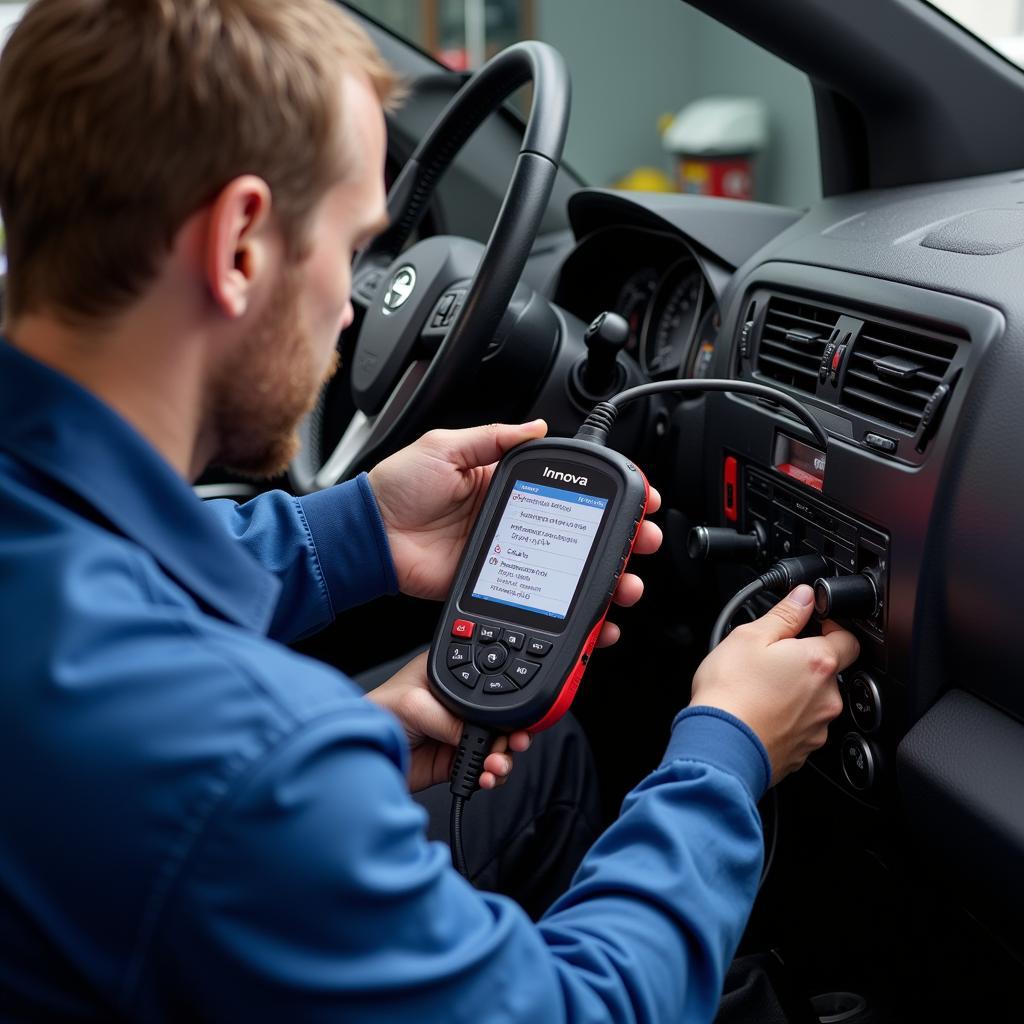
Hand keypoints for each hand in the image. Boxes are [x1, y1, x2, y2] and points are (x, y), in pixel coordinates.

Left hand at [365, 652, 531, 792]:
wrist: (359, 756)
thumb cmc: (376, 715)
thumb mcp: (415, 705)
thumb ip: (451, 720)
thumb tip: (482, 736)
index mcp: (450, 679)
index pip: (488, 686)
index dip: (505, 702)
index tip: (518, 718)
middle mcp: (457, 706)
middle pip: (497, 719)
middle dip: (511, 734)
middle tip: (515, 744)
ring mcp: (456, 734)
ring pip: (494, 746)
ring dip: (502, 758)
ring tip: (496, 766)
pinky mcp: (453, 761)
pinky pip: (482, 768)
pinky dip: (489, 775)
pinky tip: (486, 777)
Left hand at [368, 422, 663, 646]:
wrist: (368, 539)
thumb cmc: (396, 490)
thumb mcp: (445, 447)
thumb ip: (493, 438)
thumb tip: (536, 426)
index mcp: (504, 485)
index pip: (567, 489)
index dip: (604, 495)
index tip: (636, 497)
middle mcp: (514, 521)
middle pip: (581, 533)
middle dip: (621, 539)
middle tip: (644, 542)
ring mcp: (510, 557)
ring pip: (569, 571)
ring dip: (606, 578)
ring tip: (627, 582)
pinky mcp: (497, 586)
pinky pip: (542, 599)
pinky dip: (572, 613)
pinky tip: (594, 617)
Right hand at [690, 585, 859, 783]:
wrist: (720, 746)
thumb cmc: (731, 692)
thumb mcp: (749, 637)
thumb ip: (784, 614)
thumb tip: (804, 596)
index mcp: (818, 662)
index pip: (848, 638)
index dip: (831, 627)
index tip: (810, 626)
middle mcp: (827, 697)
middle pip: (829, 671)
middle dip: (806, 662)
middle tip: (772, 659)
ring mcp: (817, 727)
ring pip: (815, 700)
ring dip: (796, 692)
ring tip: (760, 689)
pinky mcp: (804, 750)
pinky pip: (802, 726)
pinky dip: (786, 718)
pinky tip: (760, 712)